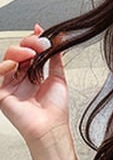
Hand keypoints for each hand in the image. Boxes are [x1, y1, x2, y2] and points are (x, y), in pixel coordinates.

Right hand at [0, 24, 69, 145]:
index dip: (33, 40)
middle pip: (17, 53)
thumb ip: (56, 58)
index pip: (29, 52)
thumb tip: (59, 39)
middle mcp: (21, 79)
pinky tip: (14, 64)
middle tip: (40, 44)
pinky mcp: (2, 94)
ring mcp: (11, 85)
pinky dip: (4, 67)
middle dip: (28, 44)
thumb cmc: (55, 109)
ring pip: (7, 60)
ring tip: (31, 53)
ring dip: (18, 51)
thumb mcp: (58, 76)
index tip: (41, 32)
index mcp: (33, 75)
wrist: (51, 127)